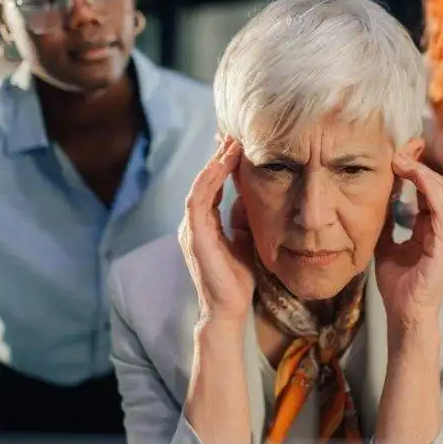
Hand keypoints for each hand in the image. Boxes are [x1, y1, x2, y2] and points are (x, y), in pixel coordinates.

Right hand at [179, 137, 254, 323]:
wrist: (229, 310)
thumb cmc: (237, 279)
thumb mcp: (245, 240)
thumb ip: (243, 219)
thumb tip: (251, 198)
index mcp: (204, 224)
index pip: (210, 186)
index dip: (221, 164)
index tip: (236, 143)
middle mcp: (193, 224)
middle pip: (202, 181)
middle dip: (216, 157)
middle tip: (231, 133)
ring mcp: (191, 230)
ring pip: (198, 186)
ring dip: (213, 164)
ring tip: (229, 145)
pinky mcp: (194, 237)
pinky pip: (197, 201)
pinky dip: (207, 181)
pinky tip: (221, 166)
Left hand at [376, 154, 442, 328]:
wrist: (403, 315)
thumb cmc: (397, 285)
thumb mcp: (386, 244)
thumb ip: (385, 223)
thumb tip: (373, 199)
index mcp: (431, 228)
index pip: (426, 190)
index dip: (414, 169)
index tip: (397, 152)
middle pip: (435, 184)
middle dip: (418, 162)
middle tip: (399, 147)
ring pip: (439, 191)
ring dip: (420, 171)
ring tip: (400, 158)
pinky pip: (439, 208)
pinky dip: (426, 187)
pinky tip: (411, 174)